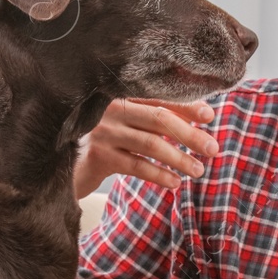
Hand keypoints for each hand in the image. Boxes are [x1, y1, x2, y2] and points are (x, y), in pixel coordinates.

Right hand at [75, 98, 219, 198]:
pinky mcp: (98, 155)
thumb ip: (153, 118)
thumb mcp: (127, 126)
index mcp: (120, 95)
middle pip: (159, 118)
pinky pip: (136, 165)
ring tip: (198, 170)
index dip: (186, 106)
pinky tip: (174, 183)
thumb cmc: (105, 144)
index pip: (160, 97)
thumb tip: (198, 120)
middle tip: (213, 149)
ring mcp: (103, 131)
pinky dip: (159, 174)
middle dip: (190, 134)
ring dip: (179, 158)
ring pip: (150, 143)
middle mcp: (110, 109)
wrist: (64, 166)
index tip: (210, 116)